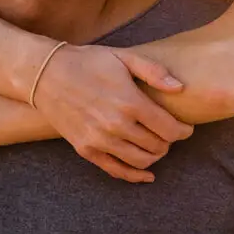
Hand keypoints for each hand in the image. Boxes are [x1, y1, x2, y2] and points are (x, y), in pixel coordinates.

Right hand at [32, 45, 192, 180]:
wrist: (47, 75)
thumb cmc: (88, 62)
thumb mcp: (123, 58)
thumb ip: (154, 72)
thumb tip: (180, 89)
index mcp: (130, 102)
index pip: (169, 129)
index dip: (183, 131)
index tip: (185, 128)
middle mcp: (116, 125)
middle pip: (158, 146)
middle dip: (169, 142)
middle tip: (167, 132)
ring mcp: (99, 140)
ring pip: (141, 161)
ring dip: (155, 156)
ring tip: (155, 145)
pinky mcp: (86, 150)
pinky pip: (116, 171)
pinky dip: (135, 176)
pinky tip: (147, 174)